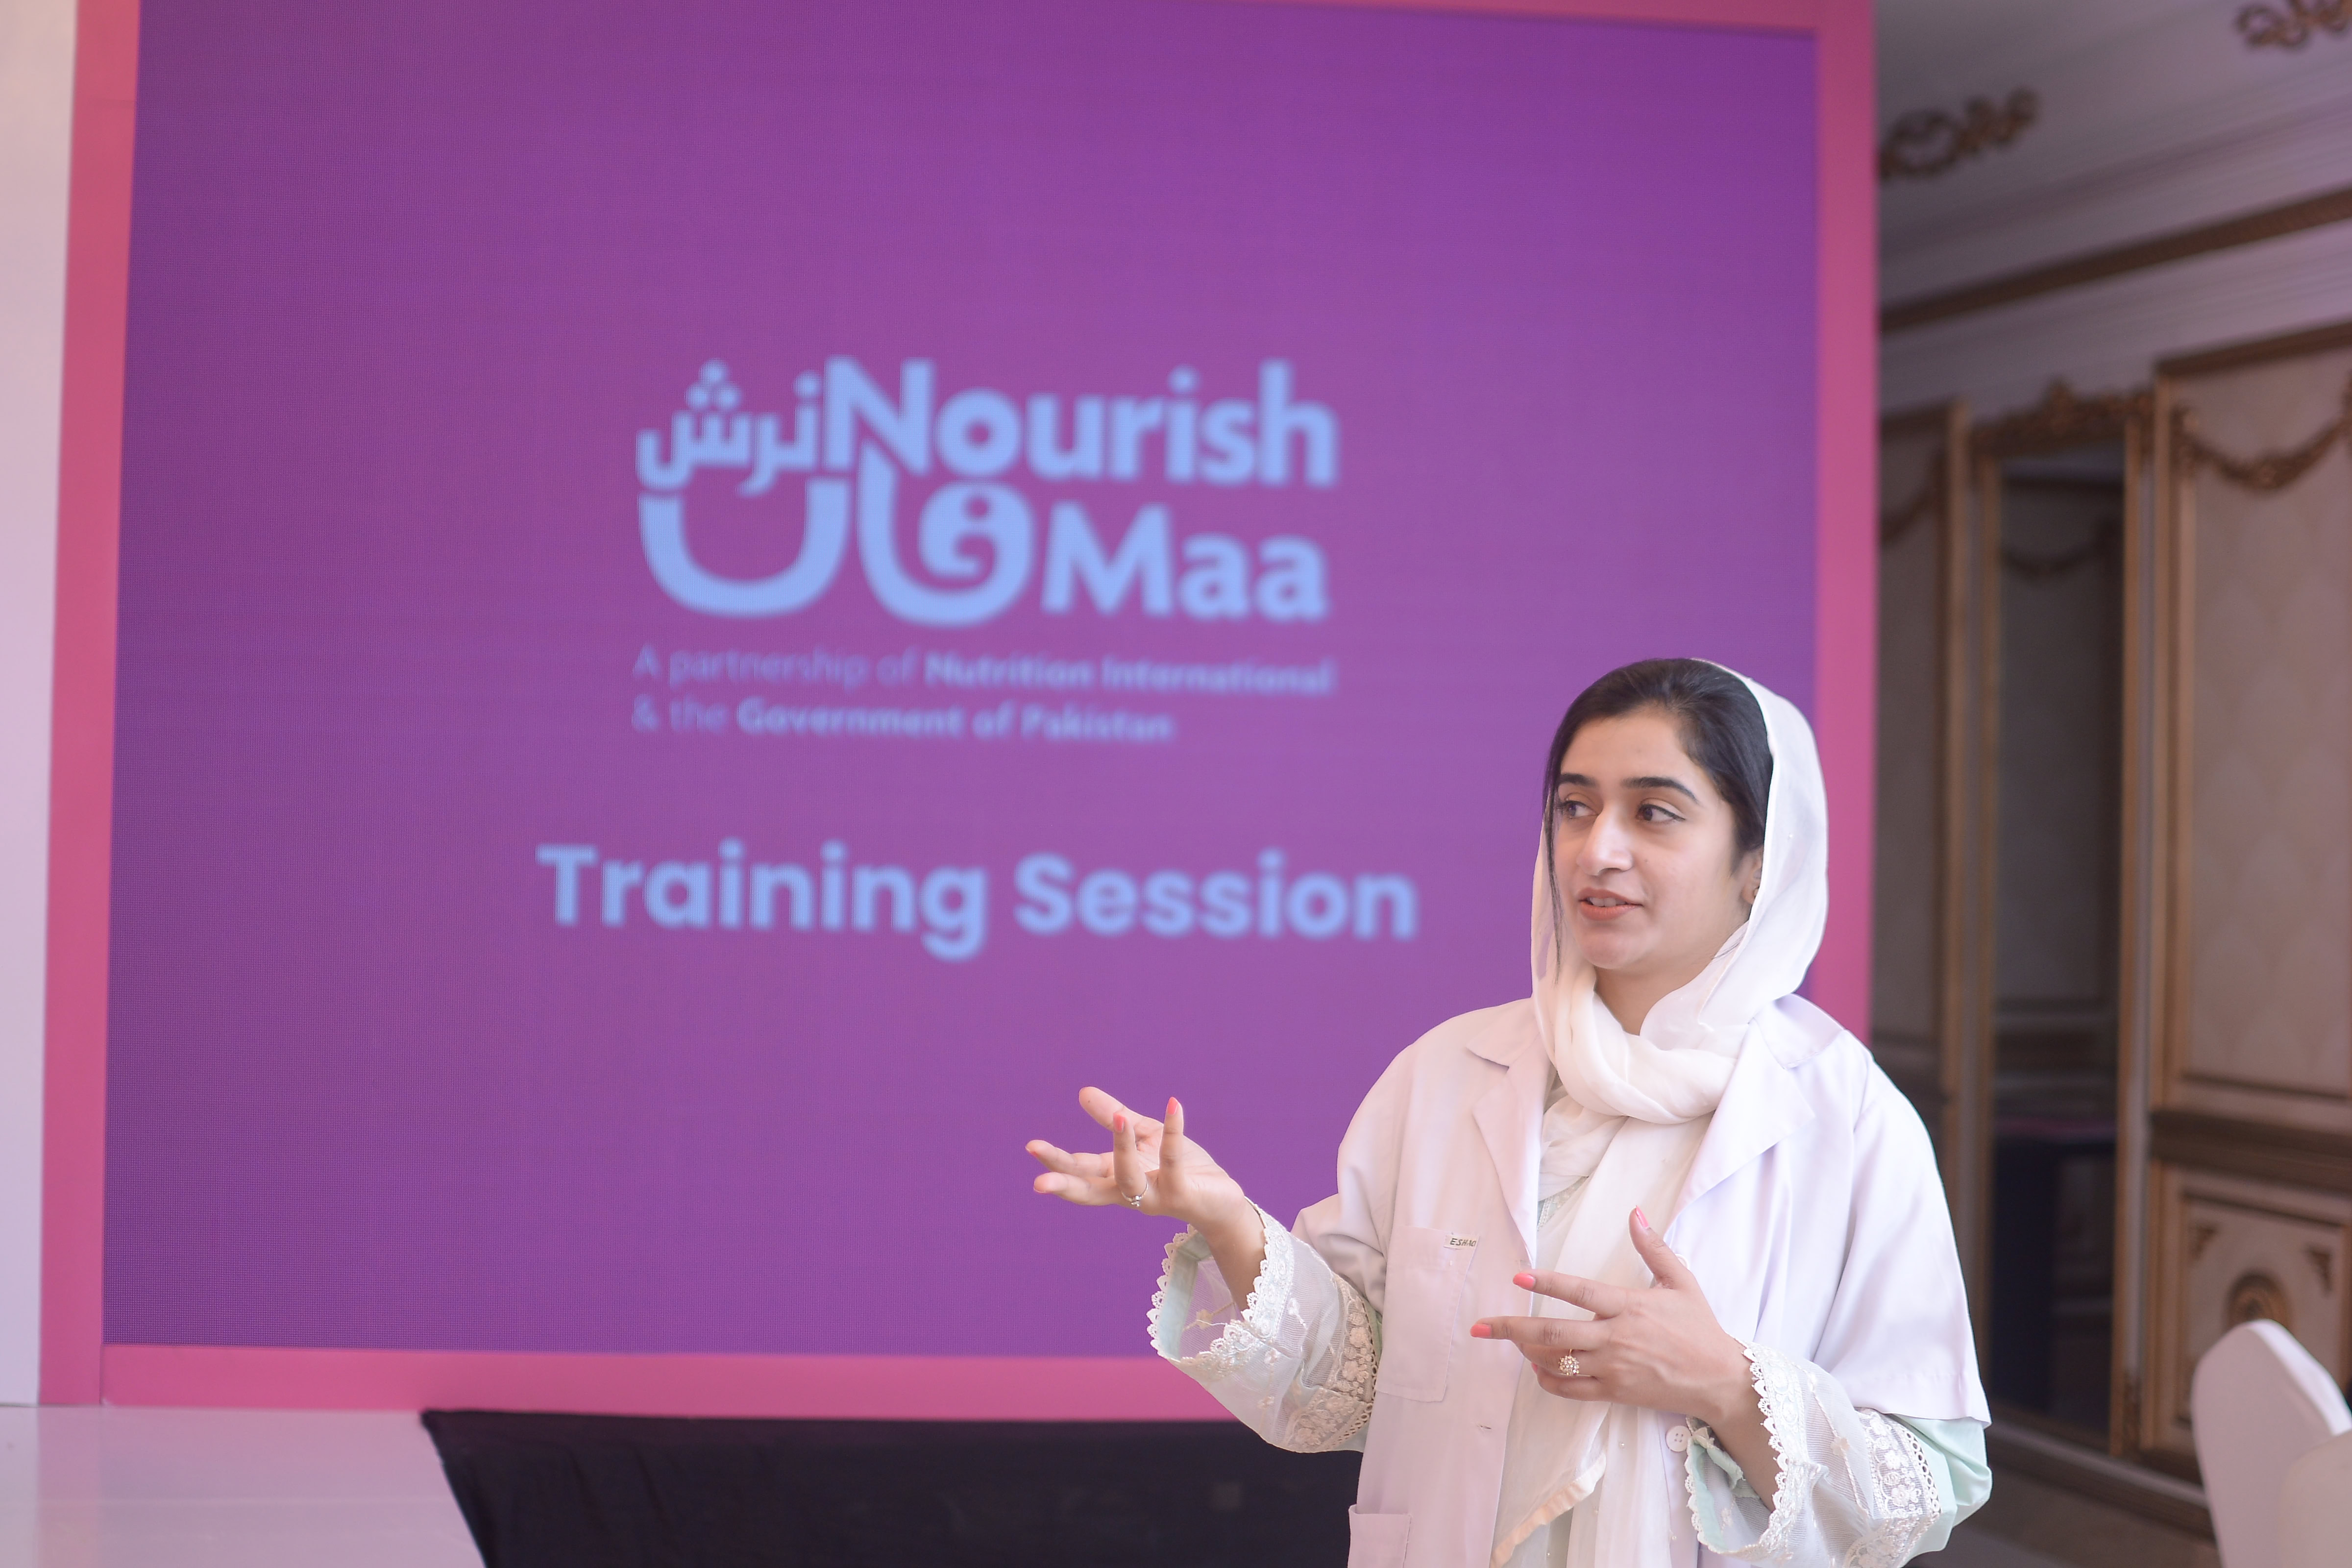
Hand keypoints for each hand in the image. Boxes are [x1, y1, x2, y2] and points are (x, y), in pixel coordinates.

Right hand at [1025, 1088, 1252, 1241]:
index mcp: (1116, 1178)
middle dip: (1065, 1183)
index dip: (1056, 1160)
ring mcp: (1154, 1196)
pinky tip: (1174, 1106)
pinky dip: (1173, 1134)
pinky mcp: (1181, 1194)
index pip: (1080, 1169)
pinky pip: (1173, 1163)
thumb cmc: (1182, 1169)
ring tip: (1119, 1118)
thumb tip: (1082, 1093)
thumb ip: (1114, 1119)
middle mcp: (1130, 1192)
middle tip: (1039, 1181)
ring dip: (1122, 1149)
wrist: (1221, 1199)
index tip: (1031, 1147)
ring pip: (1129, 1178)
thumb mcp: (1144, 1137)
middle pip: (1090, 1189)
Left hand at [1471, 1208, 1775, 1500]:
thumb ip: (1654, 1247)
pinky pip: (1571, 1389)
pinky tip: (1538, 1370)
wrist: (1718, 1378)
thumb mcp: (1680, 1281)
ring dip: (1527, 1352)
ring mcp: (1613, 1368)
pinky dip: (1549, 1381)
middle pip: (1553, 1333)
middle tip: (1481, 1325)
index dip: (1547, 1283)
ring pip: (1557, 1361)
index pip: (1579, 1291)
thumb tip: (1635, 1212)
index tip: (1517, 1278)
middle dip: (1511, 1329)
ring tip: (1509, 1340)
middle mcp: (1615, 1337)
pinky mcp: (1615, 1392)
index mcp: (1629, 1306)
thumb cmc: (1699, 1328)